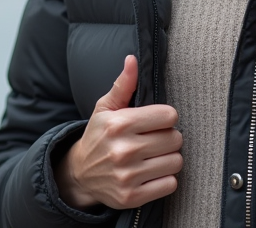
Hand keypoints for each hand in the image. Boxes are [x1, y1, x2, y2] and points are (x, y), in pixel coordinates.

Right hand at [54, 55, 182, 210]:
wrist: (79, 173)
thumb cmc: (98, 135)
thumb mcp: (105, 108)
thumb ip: (123, 84)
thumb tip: (133, 59)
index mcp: (119, 124)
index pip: (169, 116)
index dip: (166, 118)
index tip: (156, 121)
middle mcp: (123, 150)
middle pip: (175, 139)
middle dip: (168, 137)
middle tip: (155, 139)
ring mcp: (127, 176)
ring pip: (176, 161)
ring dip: (169, 158)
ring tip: (154, 156)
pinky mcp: (131, 197)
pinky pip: (170, 184)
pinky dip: (165, 179)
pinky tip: (152, 173)